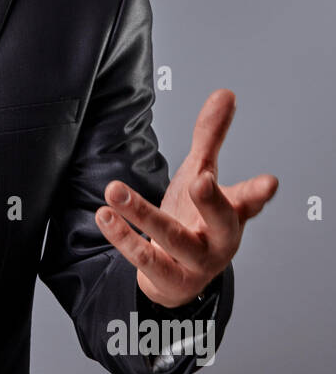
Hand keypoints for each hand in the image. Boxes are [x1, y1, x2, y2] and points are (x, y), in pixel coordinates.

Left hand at [95, 88, 277, 307]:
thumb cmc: (193, 221)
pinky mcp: (168, 279)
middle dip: (212, 202)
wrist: (176, 276)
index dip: (258, 193)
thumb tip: (224, 94)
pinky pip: (144, 258)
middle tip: (199, 180)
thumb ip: (211, 137)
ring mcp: (194, 263)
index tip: (268, 183)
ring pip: (172, 239)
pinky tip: (105, 215)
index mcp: (233, 214)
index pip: (249, 201)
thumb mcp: (202, 175)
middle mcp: (219, 241)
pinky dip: (123, 237)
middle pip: (221, 223)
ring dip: (142, 214)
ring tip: (115, 190)